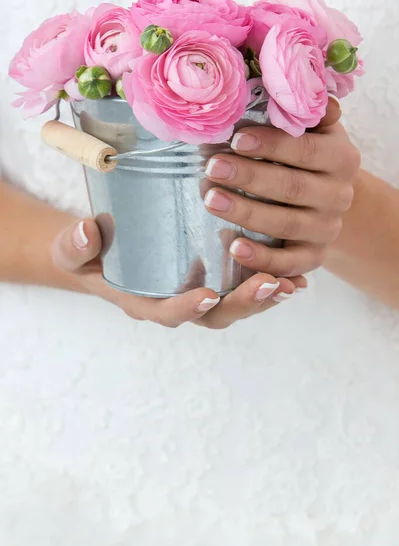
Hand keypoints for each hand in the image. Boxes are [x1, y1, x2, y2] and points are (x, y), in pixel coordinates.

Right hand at [52, 219, 305, 328]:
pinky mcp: (215, 278)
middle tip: (270, 285)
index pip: (167, 312)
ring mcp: (199, 293)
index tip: (206, 295)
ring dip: (265, 296)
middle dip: (244, 303)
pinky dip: (271, 284)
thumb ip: (75, 246)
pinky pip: (245, 287)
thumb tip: (85, 230)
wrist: (103, 252)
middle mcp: (178, 303)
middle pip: (215, 315)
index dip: (187, 309)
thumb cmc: (89, 253)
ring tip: (292, 284)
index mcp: (145, 301)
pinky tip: (297, 275)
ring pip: (237, 305)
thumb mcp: (72, 250)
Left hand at [203, 98, 360, 277]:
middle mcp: (339, 194)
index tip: (235, 138)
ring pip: (286, 225)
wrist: (325, 201)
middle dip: (249, 177)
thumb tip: (284, 72)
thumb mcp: (311, 131)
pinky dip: (262, 258)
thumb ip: (300, 109)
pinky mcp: (313, 257)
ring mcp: (327, 228)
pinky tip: (233, 246)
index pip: (306, 149)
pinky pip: (290, 264)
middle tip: (211, 167)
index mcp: (340, 157)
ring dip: (247, 212)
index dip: (270, 144)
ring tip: (210, 199)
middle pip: (292, 187)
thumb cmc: (306, 158)